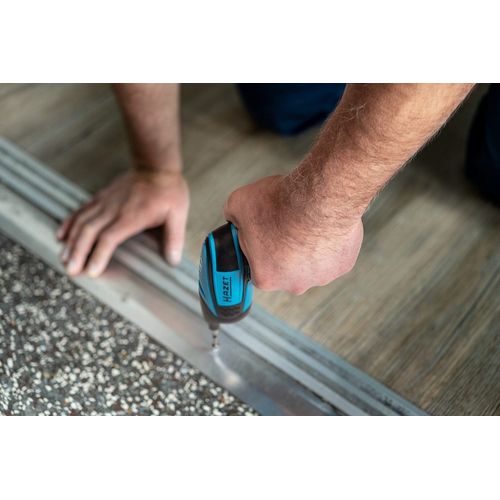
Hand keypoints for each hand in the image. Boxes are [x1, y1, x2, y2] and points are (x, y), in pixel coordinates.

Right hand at [57, 170, 188, 276]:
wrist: (155, 166)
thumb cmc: (168, 191)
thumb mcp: (178, 214)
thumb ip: (174, 238)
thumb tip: (173, 261)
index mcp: (131, 216)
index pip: (109, 238)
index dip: (99, 255)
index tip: (92, 271)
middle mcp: (113, 209)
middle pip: (89, 232)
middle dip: (78, 252)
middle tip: (70, 270)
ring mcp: (104, 202)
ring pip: (81, 222)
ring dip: (71, 241)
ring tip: (63, 258)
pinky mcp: (100, 197)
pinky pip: (80, 211)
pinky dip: (69, 223)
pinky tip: (61, 235)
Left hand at [224, 175, 362, 294]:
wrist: (320, 198)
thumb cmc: (279, 204)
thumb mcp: (238, 204)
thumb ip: (232, 216)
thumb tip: (233, 217)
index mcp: (265, 278)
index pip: (258, 268)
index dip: (260, 249)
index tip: (264, 234)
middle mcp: (294, 285)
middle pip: (285, 269)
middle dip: (284, 250)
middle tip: (285, 225)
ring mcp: (321, 277)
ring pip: (311, 263)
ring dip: (308, 247)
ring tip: (306, 222)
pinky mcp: (343, 266)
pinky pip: (333, 256)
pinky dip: (329, 242)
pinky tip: (324, 224)